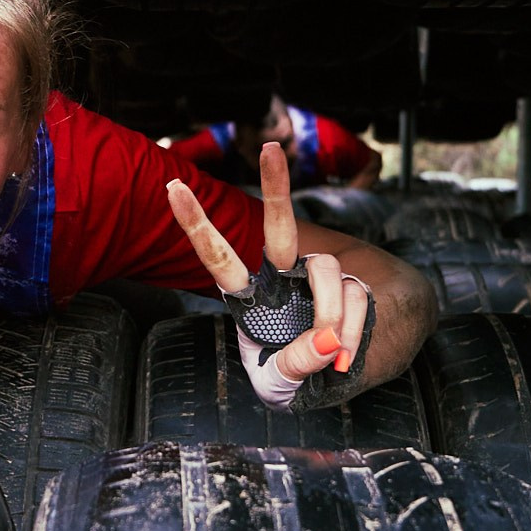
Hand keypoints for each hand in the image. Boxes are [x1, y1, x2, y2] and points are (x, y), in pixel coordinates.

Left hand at [166, 142, 372, 407]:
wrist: (349, 379)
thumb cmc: (302, 378)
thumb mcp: (282, 384)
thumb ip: (294, 365)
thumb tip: (326, 339)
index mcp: (252, 298)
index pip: (220, 258)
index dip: (197, 225)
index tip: (173, 188)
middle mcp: (285, 278)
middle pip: (279, 228)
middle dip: (276, 185)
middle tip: (269, 146)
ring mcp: (321, 277)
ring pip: (325, 273)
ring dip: (332, 317)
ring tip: (334, 355)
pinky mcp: (355, 283)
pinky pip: (357, 296)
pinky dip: (355, 333)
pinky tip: (349, 354)